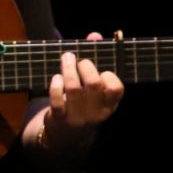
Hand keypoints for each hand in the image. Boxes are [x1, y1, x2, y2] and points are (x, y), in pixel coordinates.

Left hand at [45, 31, 124, 147]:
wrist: (67, 137)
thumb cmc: (84, 104)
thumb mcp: (95, 89)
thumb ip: (97, 60)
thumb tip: (95, 35)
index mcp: (109, 104)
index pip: (116, 89)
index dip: (109, 76)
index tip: (102, 69)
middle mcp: (96, 111)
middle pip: (94, 84)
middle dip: (86, 67)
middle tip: (80, 60)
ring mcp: (78, 116)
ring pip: (73, 89)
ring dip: (68, 70)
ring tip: (67, 58)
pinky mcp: (60, 118)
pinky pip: (57, 100)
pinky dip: (55, 86)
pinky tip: (56, 78)